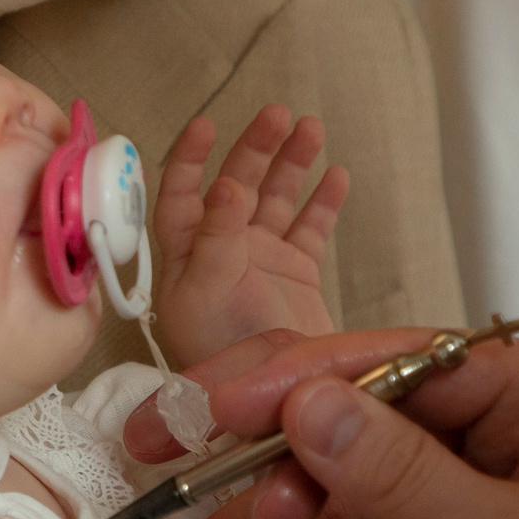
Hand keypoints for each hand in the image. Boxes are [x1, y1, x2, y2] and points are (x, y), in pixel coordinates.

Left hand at [150, 105, 347, 363]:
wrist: (269, 402)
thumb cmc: (218, 354)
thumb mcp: (206, 294)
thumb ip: (216, 239)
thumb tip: (224, 182)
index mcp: (187, 253)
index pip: (181, 193)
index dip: (189, 157)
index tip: (206, 125)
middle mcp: (222, 249)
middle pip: (236, 184)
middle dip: (255, 148)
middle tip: (277, 116)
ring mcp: (262, 259)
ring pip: (277, 198)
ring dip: (292, 163)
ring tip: (311, 129)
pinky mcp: (297, 274)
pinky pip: (311, 228)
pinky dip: (324, 202)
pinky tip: (337, 175)